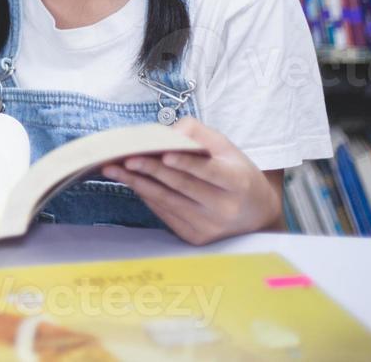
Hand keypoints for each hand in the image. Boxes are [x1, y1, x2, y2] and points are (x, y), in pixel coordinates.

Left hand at [101, 116, 284, 244]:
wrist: (256, 214)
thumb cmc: (236, 173)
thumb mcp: (226, 148)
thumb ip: (198, 134)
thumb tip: (166, 133)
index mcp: (236, 182)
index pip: (209, 172)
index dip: (186, 164)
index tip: (164, 155)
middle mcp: (224, 208)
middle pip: (181, 186)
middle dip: (150, 170)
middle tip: (124, 158)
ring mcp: (209, 227)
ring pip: (168, 201)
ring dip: (138, 184)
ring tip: (114, 170)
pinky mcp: (195, 237)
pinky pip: (165, 213)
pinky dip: (147, 196)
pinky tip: (132, 183)